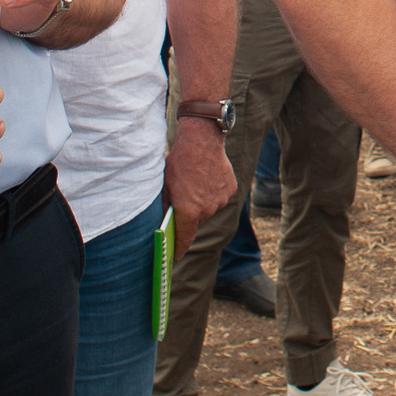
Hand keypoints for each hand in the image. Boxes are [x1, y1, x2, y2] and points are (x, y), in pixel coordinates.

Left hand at [165, 115, 236, 253]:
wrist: (202, 140)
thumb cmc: (179, 161)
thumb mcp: (164, 186)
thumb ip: (165, 208)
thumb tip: (164, 225)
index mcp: (189, 211)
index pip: (185, 239)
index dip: (179, 248)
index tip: (176, 255)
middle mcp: (207, 209)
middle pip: (196, 222)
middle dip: (189, 215)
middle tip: (183, 198)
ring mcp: (221, 200)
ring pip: (209, 209)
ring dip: (202, 203)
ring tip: (195, 184)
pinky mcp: (231, 189)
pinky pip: (219, 198)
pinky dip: (213, 193)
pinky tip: (206, 178)